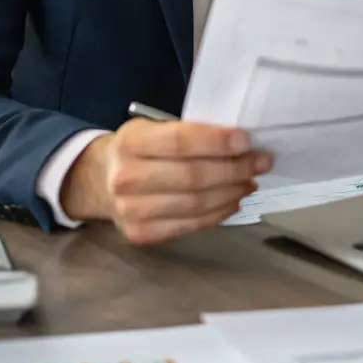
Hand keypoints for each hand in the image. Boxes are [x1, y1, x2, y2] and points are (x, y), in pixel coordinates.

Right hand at [60, 121, 272, 244]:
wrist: (101, 181)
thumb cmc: (139, 150)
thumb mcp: (153, 128)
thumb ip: (189, 132)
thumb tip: (240, 142)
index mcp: (130, 142)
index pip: (180, 142)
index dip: (216, 142)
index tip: (246, 140)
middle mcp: (127, 178)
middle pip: (192, 176)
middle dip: (234, 169)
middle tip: (261, 161)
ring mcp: (132, 211)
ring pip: (195, 204)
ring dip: (232, 192)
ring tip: (250, 180)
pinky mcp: (142, 234)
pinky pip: (191, 225)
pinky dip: (219, 213)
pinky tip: (233, 200)